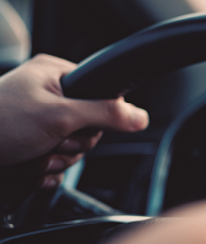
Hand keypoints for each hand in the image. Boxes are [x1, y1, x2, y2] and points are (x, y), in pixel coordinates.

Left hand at [0, 54, 148, 186]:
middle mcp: (46, 93)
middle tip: (54, 144)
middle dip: (73, 144)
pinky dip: (47, 170)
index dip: (97, 118)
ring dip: (59, 159)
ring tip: (37, 157)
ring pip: (72, 146)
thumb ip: (104, 114)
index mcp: (54, 73)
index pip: (101, 95)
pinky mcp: (27, 142)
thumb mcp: (59, 116)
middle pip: (88, 125)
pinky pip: (55, 159)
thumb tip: (140, 116)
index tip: (80, 128)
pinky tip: (33, 167)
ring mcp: (36, 119)